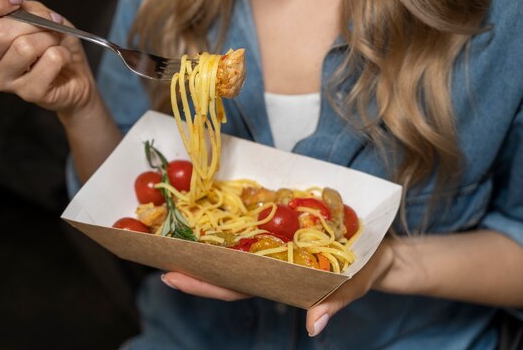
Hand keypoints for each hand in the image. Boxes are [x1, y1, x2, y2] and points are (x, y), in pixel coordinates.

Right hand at [0, 0, 96, 115]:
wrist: (76, 74)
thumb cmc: (51, 42)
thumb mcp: (32, 11)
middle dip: (33, 21)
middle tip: (48, 25)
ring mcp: (4, 81)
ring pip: (25, 47)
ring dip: (49, 38)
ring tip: (54, 43)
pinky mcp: (29, 93)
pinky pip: (49, 61)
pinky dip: (63, 53)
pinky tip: (61, 59)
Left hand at [161, 239, 394, 336]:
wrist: (378, 243)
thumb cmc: (367, 267)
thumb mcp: (355, 283)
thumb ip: (335, 301)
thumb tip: (315, 326)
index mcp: (280, 280)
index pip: (234, 287)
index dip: (203, 285)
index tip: (171, 278)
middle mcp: (269, 262)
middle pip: (223, 266)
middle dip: (190, 260)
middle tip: (155, 248)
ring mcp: (272, 243)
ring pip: (231, 243)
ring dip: (202, 236)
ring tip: (171, 226)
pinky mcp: (279, 223)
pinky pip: (248, 221)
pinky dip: (227, 216)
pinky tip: (207, 205)